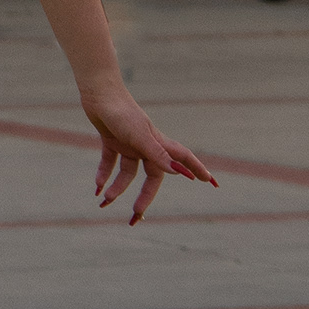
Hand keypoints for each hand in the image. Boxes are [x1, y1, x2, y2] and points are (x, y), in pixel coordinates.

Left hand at [82, 87, 216, 223]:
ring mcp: (128, 143)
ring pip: (127, 173)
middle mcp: (145, 145)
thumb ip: (157, 154)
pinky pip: (109, 162)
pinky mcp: (111, 140)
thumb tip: (177, 173)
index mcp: (157, 143)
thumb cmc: (122, 112)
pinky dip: (104, 174)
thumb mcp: (139, 136)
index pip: (182, 158)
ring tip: (105, 201)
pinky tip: (97, 187)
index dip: (197, 169)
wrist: (98, 92)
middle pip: (151, 176)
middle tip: (137, 215)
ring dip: (117, 188)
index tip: (211, 182)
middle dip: (145, 197)